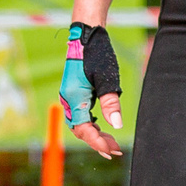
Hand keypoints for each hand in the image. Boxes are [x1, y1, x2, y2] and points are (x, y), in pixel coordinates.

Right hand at [62, 24, 123, 158]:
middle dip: (97, 142)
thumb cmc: (97, 53)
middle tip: (116, 150)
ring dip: (95, 135)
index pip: (84, 129)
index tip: (112, 151)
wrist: (86, 34)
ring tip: (112, 142)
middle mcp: (68, 99)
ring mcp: (70, 96)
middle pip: (80, 130)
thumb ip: (111, 103)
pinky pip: (80, 115)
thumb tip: (117, 125)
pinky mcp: (74, 93)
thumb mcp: (107, 79)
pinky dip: (91, 125)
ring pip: (80, 124)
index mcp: (74, 97)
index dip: (98, 143)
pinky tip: (102, 127)